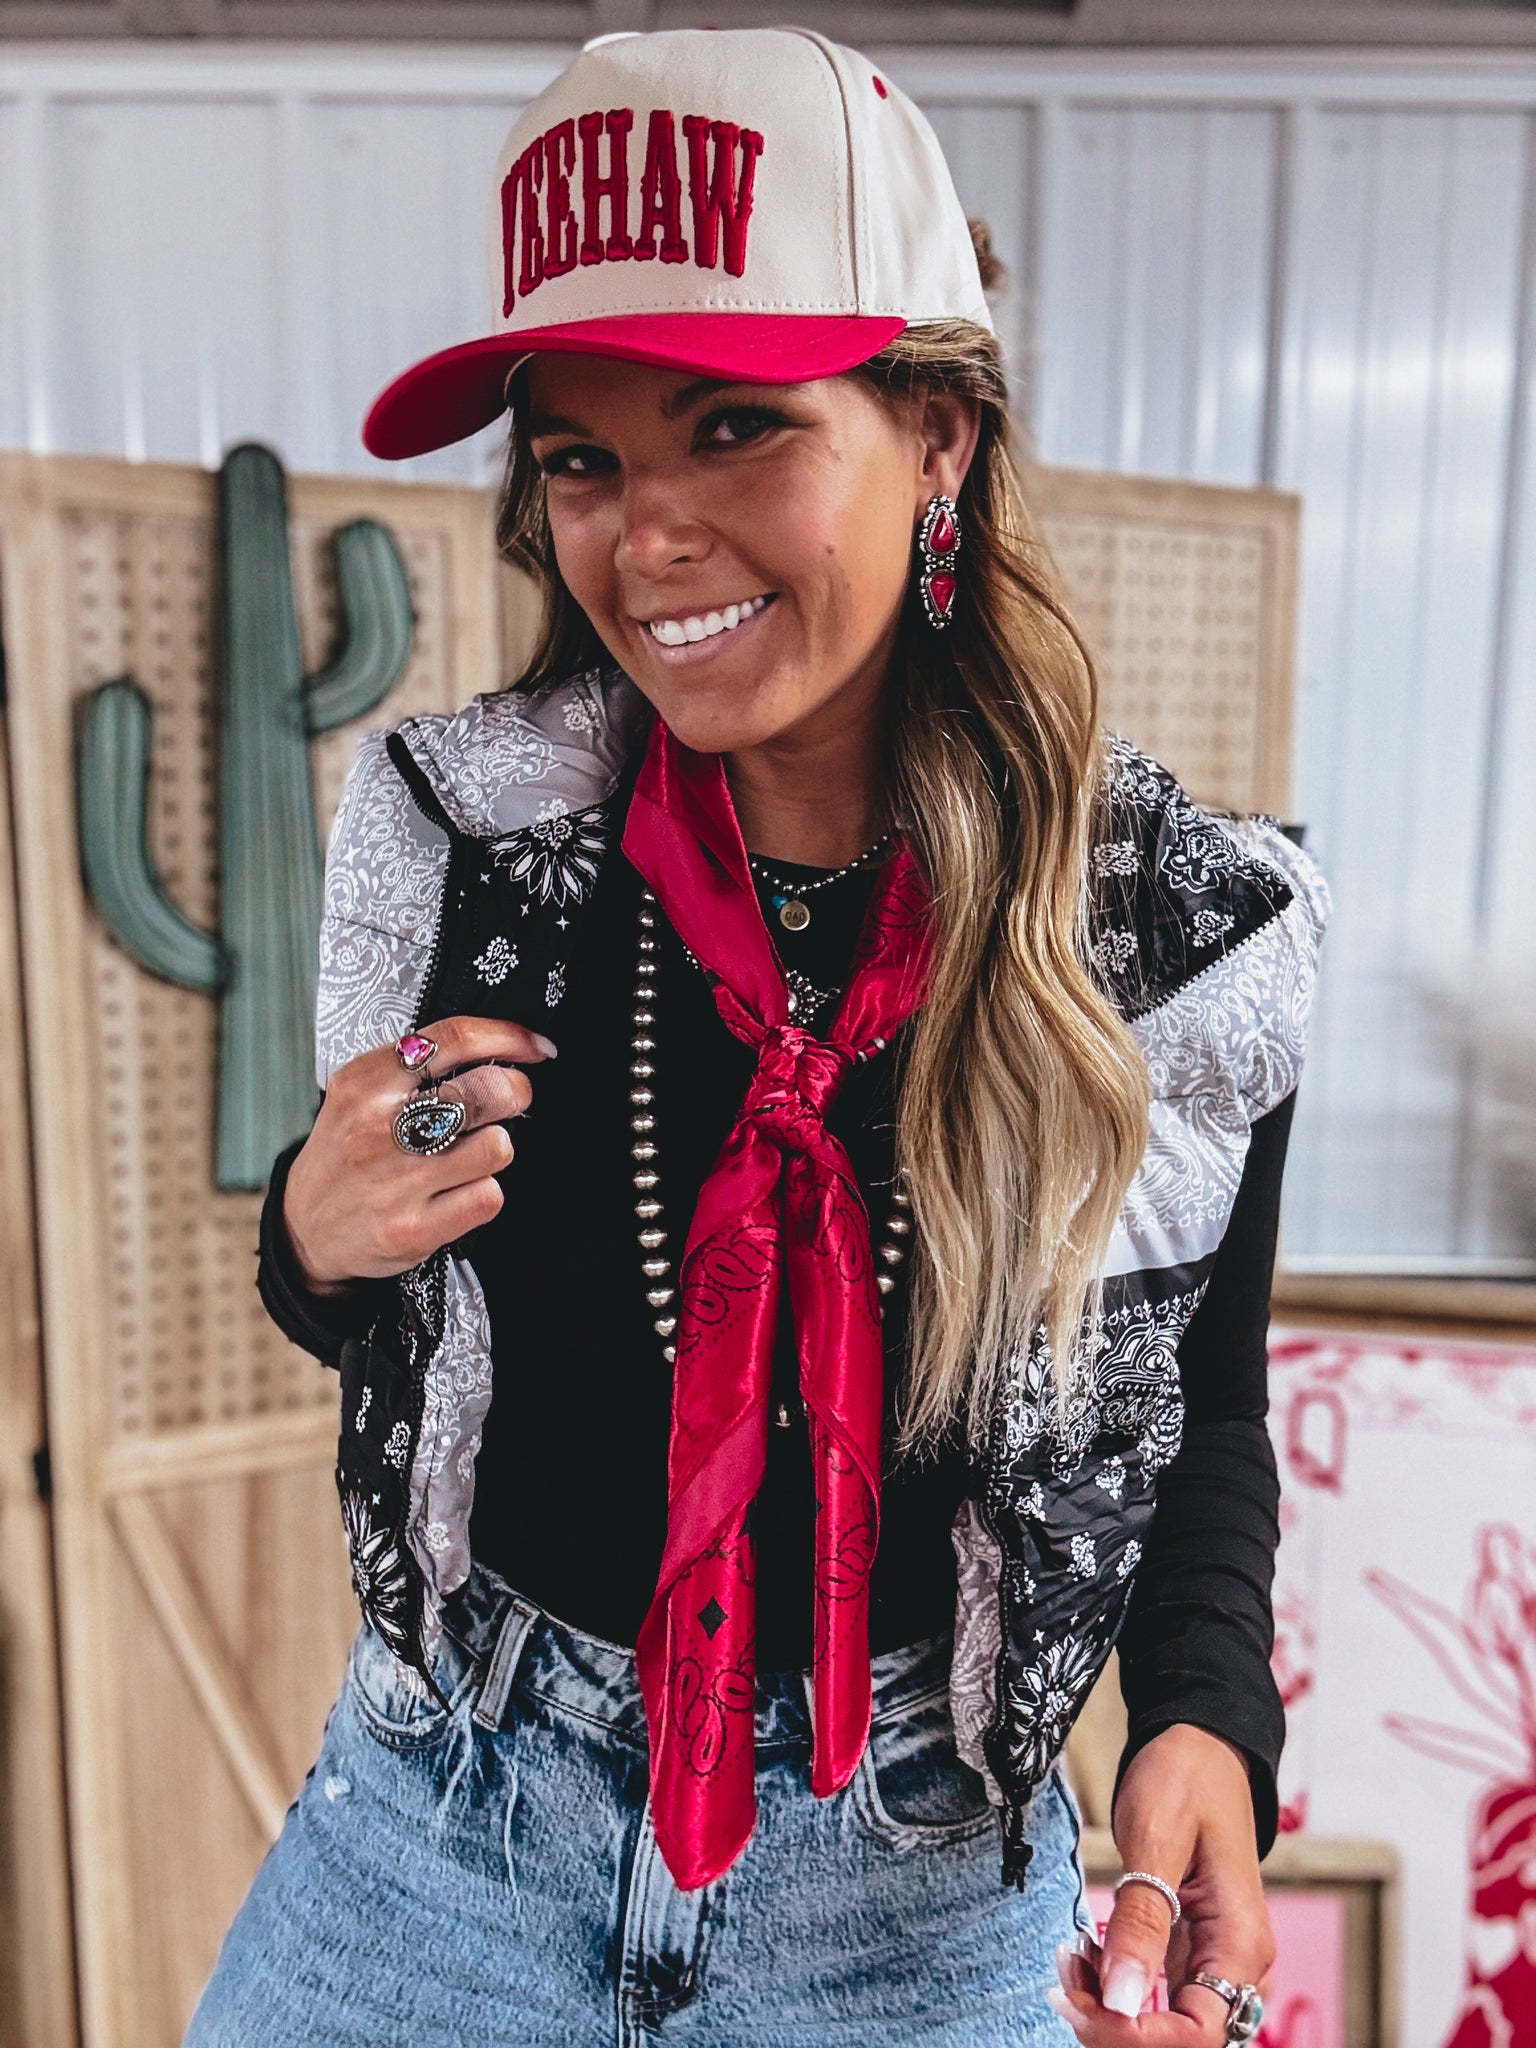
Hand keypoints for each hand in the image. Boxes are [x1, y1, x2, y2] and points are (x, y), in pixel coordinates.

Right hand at [282, 1016, 556, 1289]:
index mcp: (367, 1081)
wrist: (306, 1227)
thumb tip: (500, 1048)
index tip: (535, 1047)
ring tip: (471, 1152)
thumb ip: (415, 1067)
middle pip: (488, 1091)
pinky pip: (488, 1197)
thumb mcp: (360, 1092)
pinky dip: (484, 1193)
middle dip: (516, 1091)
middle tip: (511, 1098)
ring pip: (497, 1146)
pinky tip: (459, 1191)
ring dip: (495, 1148)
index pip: (455, 1039)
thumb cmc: (348, 1152)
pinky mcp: (413, 1228)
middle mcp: (379, 1126)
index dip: (509, 1037)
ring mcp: (397, 1180)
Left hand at [1048, 1724, 1273, 2044]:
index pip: (1198, 2036)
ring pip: (1161, 2022)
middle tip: (1064, 1979)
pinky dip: (1111, 1984)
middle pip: (1179, 2039)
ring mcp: (1212, 1959)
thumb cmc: (1186, 1777)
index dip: (1136, 2037)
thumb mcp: (1157, 1839)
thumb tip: (1122, 2001)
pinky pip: (1151, 1992)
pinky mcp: (1187, 1949)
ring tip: (1068, 1960)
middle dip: (1115, 2025)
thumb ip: (1143, 1921)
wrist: (1200, 1744)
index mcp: (1239, 1942)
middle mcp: (1235, 1964)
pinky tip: (1084, 1955)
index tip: (1082, 2004)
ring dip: (1108, 2007)